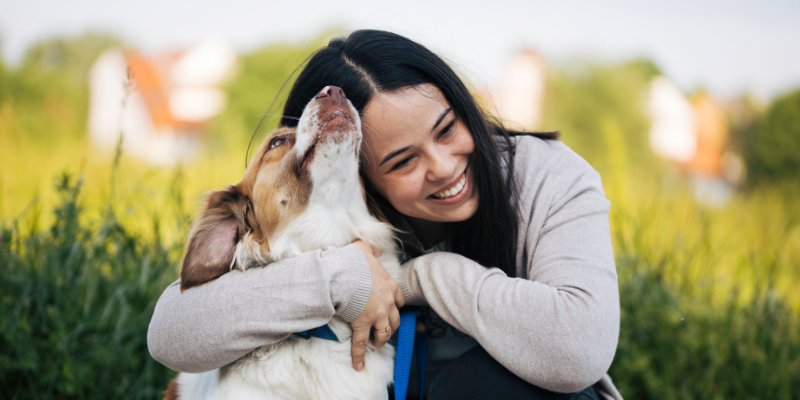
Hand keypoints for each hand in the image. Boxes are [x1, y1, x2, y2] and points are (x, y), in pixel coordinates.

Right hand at [350, 240, 404, 370]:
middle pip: (395, 319)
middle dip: (391, 326)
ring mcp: (376, 315)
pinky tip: (359, 365)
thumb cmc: (353, 261)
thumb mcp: (365, 249)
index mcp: (389, 285)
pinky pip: (361, 343)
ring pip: (384, 333)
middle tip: (385, 331)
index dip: (396, 307)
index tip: (393, 310)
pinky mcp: (363, 324)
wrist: (343, 273)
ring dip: (381, 340)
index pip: (399, 300)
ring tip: (376, 346)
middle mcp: (387, 302)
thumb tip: (376, 250)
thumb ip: (373, 250)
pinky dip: (360, 356)